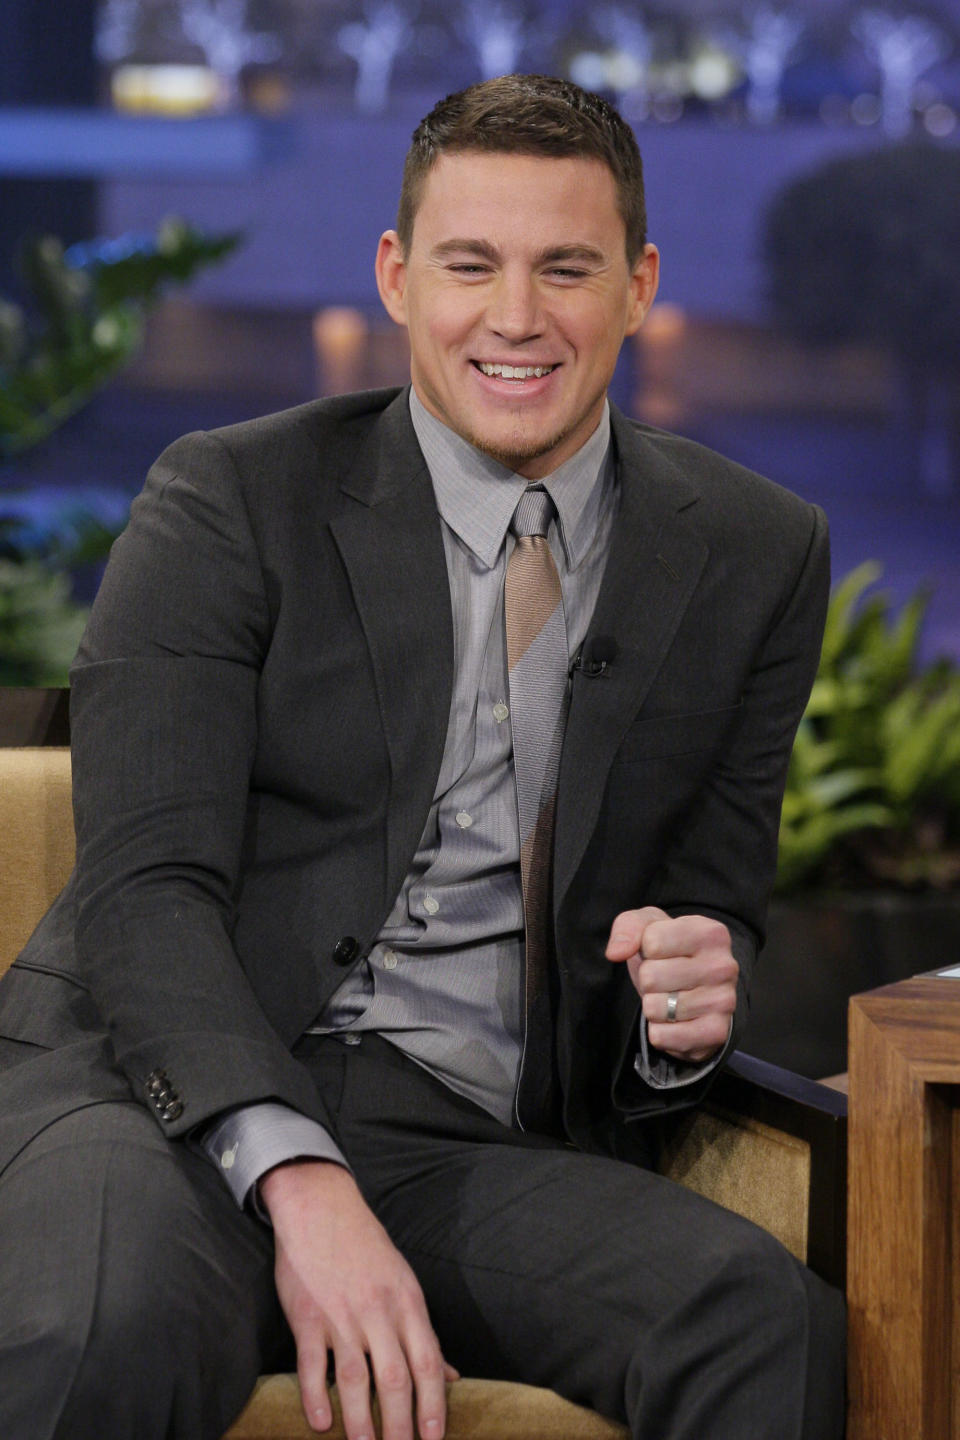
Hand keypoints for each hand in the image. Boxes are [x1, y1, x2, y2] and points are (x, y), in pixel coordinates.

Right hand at [260, 1159, 457, 1439]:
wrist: (321, 1207)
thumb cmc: (367, 1248)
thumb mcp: (404, 1283)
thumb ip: (422, 1332)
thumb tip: (450, 1375)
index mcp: (407, 1302)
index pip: (428, 1362)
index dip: (434, 1405)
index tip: (435, 1439)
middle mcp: (378, 1312)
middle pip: (395, 1379)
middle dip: (400, 1426)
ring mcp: (341, 1316)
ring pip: (355, 1379)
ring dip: (361, 1421)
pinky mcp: (307, 1317)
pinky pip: (311, 1364)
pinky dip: (315, 1396)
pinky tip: (321, 1422)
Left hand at [605, 906, 737, 1062]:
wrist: (696, 993)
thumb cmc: (669, 954)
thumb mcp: (648, 927)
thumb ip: (628, 927)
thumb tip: (616, 952)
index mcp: (710, 932)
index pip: (652, 942)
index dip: (646, 949)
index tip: (661, 952)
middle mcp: (724, 966)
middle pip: (651, 976)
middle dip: (648, 980)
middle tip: (666, 979)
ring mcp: (724, 1001)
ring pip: (654, 1007)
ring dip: (654, 1006)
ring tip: (672, 998)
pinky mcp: (715, 1033)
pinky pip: (661, 1036)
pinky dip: (659, 1031)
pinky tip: (677, 1020)